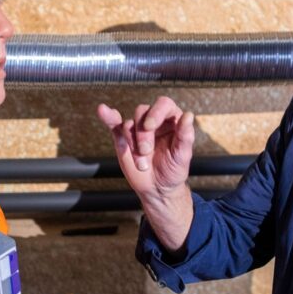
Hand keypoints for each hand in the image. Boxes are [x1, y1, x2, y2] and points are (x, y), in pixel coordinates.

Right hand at [97, 97, 194, 250]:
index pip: (164, 104)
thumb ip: (186, 136)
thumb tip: (189, 115)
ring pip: (128, 124)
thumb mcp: (182, 156)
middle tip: (146, 152)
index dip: (156, 112)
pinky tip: (103, 110)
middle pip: (143, 113)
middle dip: (143, 134)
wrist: (158, 189)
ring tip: (141, 162)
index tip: (150, 126)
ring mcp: (137, 129)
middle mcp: (154, 121)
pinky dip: (108, 117)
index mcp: (171, 120)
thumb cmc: (173, 171)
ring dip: (132, 143)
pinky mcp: (123, 138)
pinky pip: (114, 124)